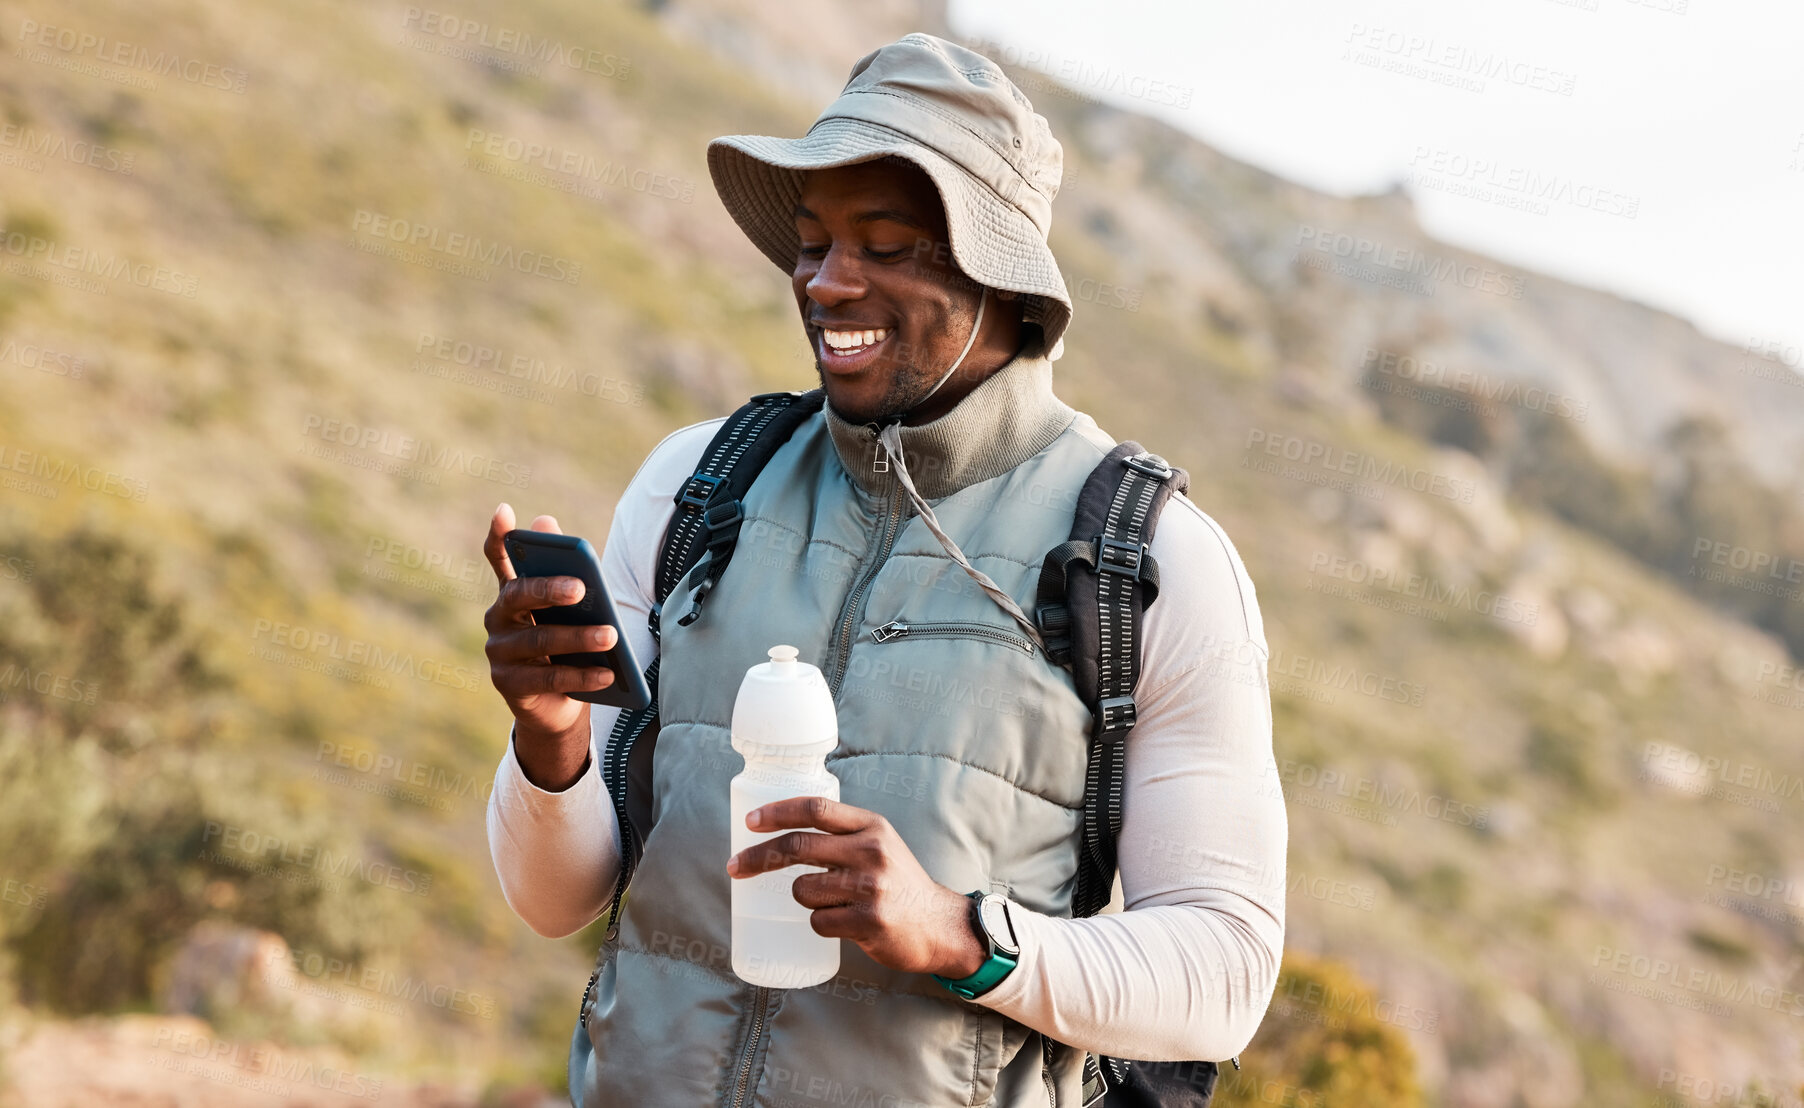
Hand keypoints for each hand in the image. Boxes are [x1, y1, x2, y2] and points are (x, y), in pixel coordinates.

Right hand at [481, 503, 614, 789]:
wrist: (557, 705)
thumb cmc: (567, 646)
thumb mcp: (572, 610)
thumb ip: (565, 571)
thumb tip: (546, 520)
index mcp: (513, 592)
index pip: (499, 558)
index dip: (498, 536)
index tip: (504, 510)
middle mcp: (498, 618)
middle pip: (519, 597)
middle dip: (550, 590)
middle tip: (582, 587)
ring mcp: (499, 652)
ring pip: (538, 641)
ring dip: (578, 638)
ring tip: (611, 636)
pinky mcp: (507, 685)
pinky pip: (547, 679)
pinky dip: (581, 676)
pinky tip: (608, 674)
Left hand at [726, 797, 987, 979]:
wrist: (939, 925)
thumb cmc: (899, 883)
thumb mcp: (879, 844)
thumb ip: (842, 835)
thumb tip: (781, 833)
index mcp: (871, 826)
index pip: (816, 807)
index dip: (777, 812)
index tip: (750, 822)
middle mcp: (871, 850)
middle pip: (797, 846)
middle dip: (758, 857)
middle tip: (735, 866)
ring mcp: (870, 886)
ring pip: (801, 889)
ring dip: (804, 898)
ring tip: (832, 903)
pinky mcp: (868, 921)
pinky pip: (817, 921)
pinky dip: (821, 923)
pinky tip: (844, 923)